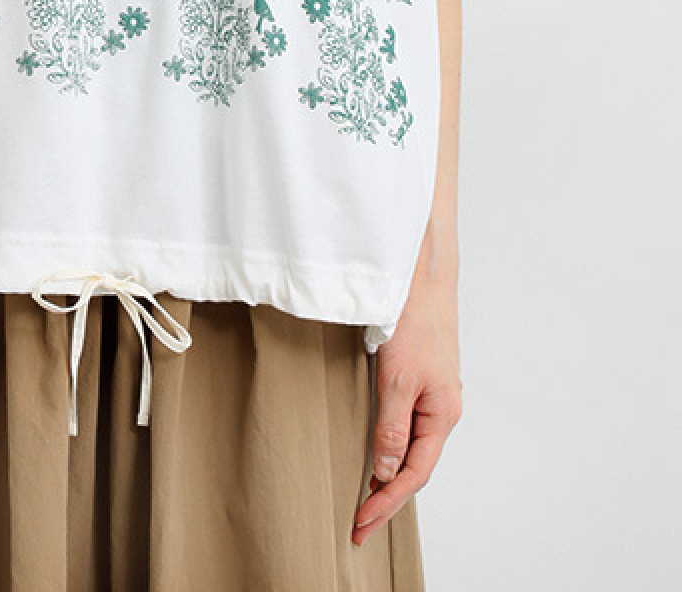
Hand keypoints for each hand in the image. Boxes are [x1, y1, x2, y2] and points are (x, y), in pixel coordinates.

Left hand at [352, 277, 461, 545]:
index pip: (413, 474)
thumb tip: (387, 471)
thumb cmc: (415, 323)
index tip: (361, 524)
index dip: (387, 503)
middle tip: (360, 523)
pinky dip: (392, 446)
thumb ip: (391, 427)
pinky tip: (379, 452)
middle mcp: (442, 409)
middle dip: (388, 496)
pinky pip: (408, 425)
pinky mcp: (421, 378)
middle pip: (416, 466)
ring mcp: (433, 394)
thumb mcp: (397, 380)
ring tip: (367, 499)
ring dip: (391, 474)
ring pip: (412, 446)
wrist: (421, 278)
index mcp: (442, 415)